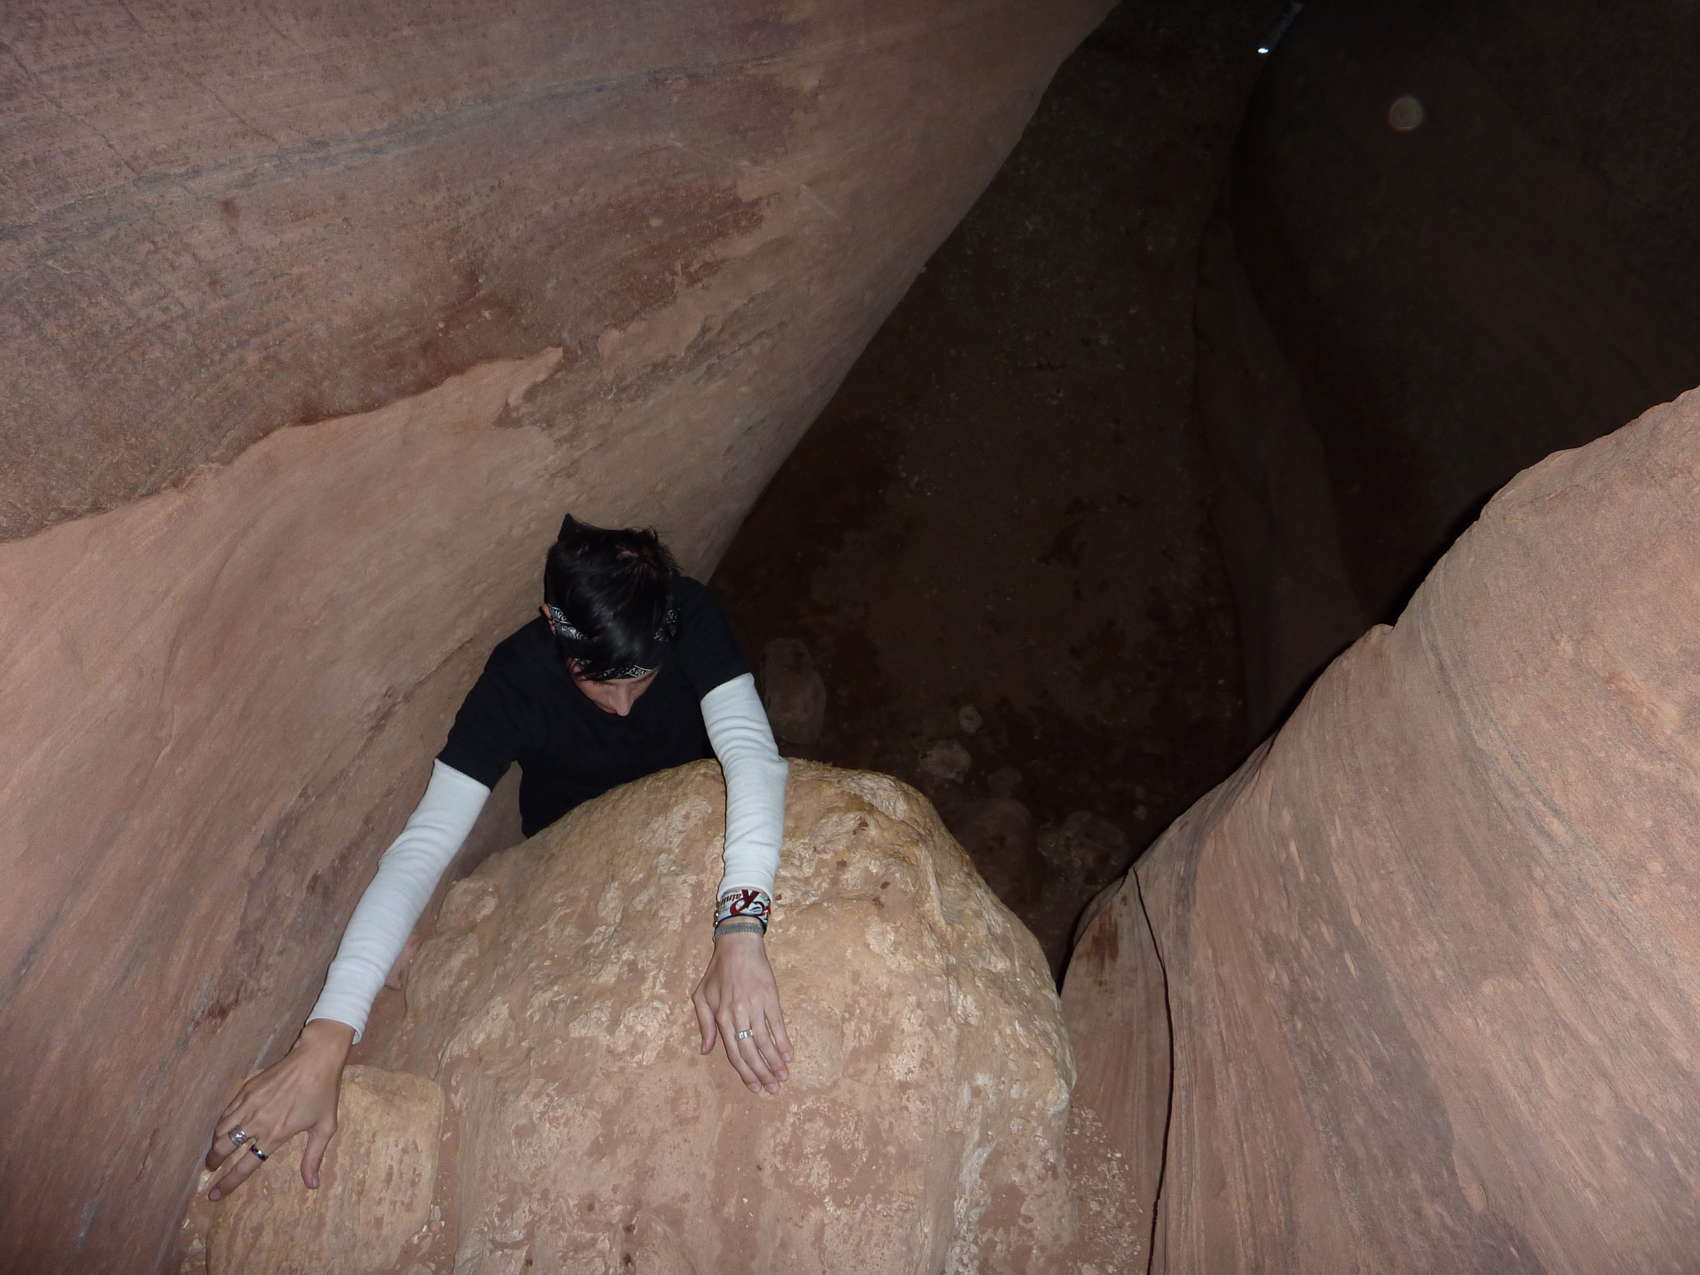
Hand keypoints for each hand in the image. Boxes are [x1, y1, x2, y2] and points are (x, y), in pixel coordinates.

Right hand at [202, 1018, 352, 1200]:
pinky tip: (223, 1129)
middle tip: (209, 1170)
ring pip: (221, 1130)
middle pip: (224, 1148)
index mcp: (275, 1135)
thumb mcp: (325, 1127)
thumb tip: (312, 1185)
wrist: (315, 1059)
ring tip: (213, 1153)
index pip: (245, 1166)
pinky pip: (226, 1112)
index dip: (227, 1183)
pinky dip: (220, 1124)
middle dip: (213, 1163)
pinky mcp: (246, 1090)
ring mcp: (249, 1104)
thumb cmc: (323, 1093)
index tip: (213, 1195)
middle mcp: (257, 1122)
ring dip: (214, 1145)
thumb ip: (313, 1157)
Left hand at [691, 931, 793, 1093]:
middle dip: (762, 1073)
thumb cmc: (717, 971)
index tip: (754, 1087)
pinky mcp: (770, 997)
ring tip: (783, 1078)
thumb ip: (705, 1024)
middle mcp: (737, 1014)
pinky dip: (783, 1041)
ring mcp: (755, 1005)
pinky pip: (777, 1024)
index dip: (744, 1072)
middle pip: (750, 1051)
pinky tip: (788, 1056)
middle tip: (772, 1090)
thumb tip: (706, 1050)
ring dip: (774, 1062)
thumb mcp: (702, 996)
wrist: (738, 945)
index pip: (734, 1052)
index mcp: (721, 1016)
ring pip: (765, 1041)